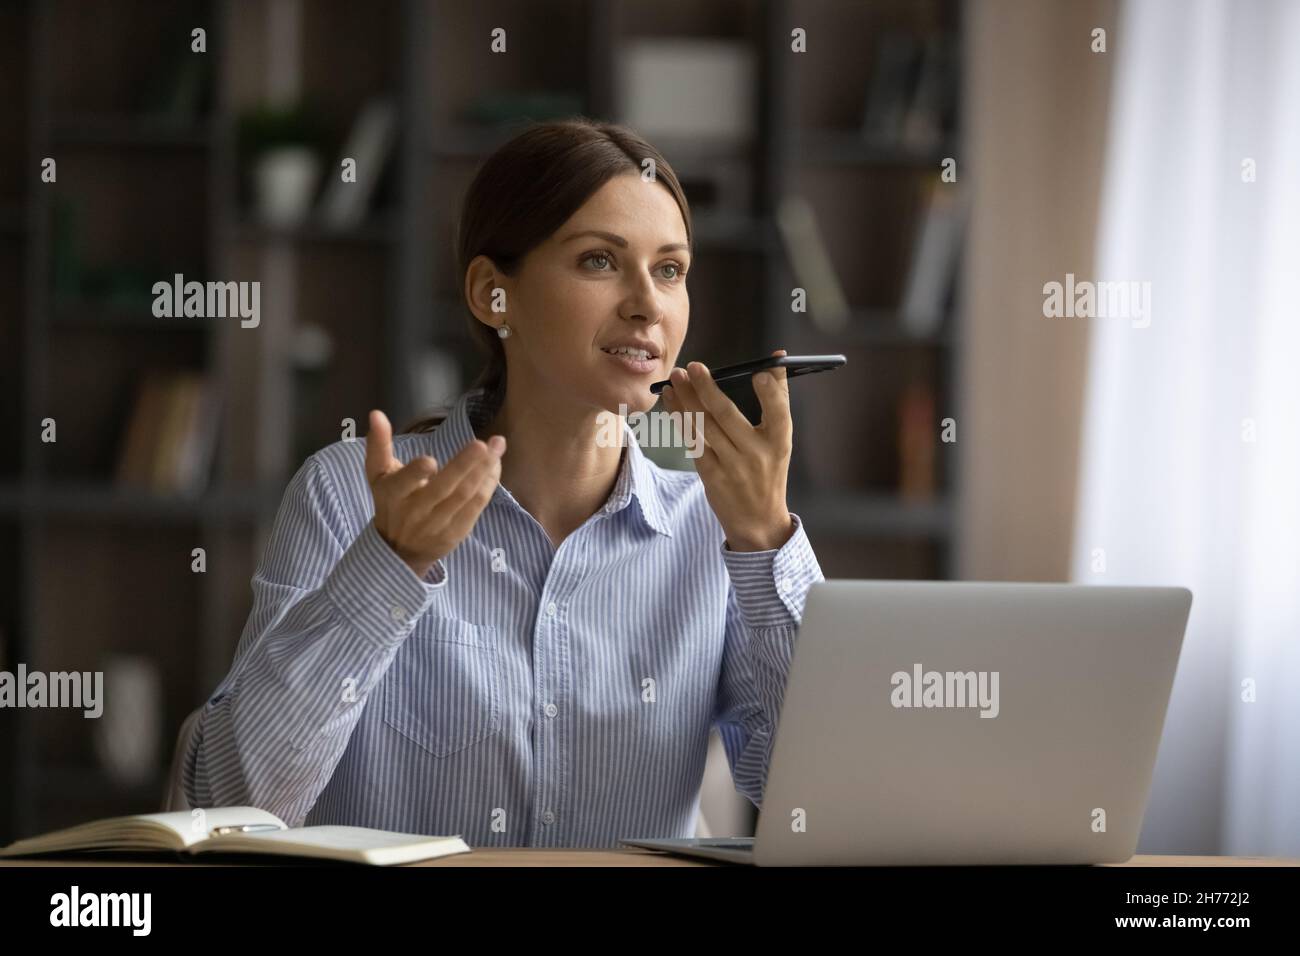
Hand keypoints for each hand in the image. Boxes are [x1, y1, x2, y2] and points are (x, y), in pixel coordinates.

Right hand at [364, 409, 505, 577]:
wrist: (399, 550)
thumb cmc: (390, 502)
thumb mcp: (378, 475)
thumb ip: (378, 445)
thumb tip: (376, 413)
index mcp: (393, 494)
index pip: (403, 483)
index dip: (415, 473)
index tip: (430, 461)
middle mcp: (415, 511)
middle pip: (442, 488)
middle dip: (463, 465)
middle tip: (482, 444)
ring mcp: (437, 524)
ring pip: (464, 496)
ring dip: (483, 470)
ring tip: (497, 446)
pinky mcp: (456, 533)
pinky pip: (476, 507)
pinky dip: (488, 485)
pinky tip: (495, 465)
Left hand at [661, 348, 795, 551]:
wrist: (758, 520)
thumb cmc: (769, 470)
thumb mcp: (780, 441)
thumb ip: (778, 399)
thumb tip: (776, 360)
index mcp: (780, 442)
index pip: (779, 413)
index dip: (771, 393)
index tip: (759, 372)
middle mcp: (756, 454)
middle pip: (727, 415)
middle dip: (707, 388)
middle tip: (693, 366)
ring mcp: (732, 467)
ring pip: (703, 426)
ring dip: (686, 399)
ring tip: (675, 378)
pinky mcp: (711, 476)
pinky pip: (693, 441)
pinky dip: (680, 418)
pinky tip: (672, 401)